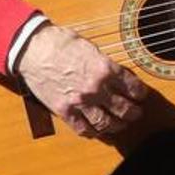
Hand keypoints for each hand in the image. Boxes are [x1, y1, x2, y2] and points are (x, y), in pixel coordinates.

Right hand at [15, 24, 148, 137]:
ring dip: (117, 125)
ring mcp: (80, 102)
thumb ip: (105, 64)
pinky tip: (97, 130)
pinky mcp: (64, 111)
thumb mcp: (91, 47)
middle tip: (136, 113)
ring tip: (121, 124)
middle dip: (133, 112)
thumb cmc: (60, 42)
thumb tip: (116, 75)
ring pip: (106, 122)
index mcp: (105, 68)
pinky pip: (83, 128)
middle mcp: (95, 88)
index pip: (132, 86)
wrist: (33, 50)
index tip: (141, 95)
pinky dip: (93, 132)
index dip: (140, 93)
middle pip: (123, 108)